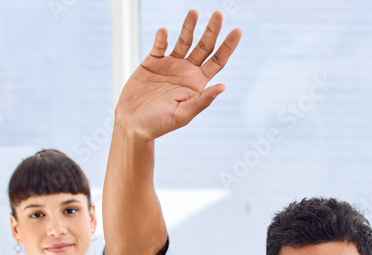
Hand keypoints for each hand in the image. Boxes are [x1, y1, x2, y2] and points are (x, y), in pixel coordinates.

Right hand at [115, 9, 241, 140]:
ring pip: (184, 41)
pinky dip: (161, 39)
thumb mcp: (182, 115)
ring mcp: (170, 65)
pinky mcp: (152, 62)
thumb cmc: (159, 125)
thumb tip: (223, 86)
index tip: (238, 31)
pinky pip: (159, 46)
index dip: (228, 46)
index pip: (217, 61)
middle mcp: (187, 71)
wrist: (133, 124)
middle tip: (219, 14)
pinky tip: (164, 32)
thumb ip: (201, 101)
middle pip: (204, 46)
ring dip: (189, 27)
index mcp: (198, 84)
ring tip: (194, 12)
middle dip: (212, 30)